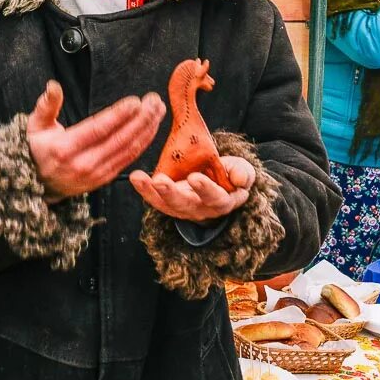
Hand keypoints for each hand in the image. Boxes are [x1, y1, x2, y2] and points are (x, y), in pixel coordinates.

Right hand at [28, 81, 165, 202]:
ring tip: (158, 110)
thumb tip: (53, 86)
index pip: (98, 129)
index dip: (119, 115)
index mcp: (65, 148)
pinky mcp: (104, 179)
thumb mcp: (36, 126)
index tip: (135, 101)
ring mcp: (95, 174)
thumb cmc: (38, 149)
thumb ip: (46, 105)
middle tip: (154, 101)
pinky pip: (129, 159)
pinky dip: (143, 142)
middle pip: (119, 139)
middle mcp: (83, 163)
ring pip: (128, 149)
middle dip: (141, 119)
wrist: (37, 184)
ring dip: (146, 128)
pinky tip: (152, 127)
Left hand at [129, 155, 255, 222]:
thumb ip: (243, 173)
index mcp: (222, 202)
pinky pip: (153, 198)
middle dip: (171, 193)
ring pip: (164, 204)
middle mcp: (199, 209)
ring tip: (138, 178)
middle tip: (160, 180)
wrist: (215, 179)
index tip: (195, 177)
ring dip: (150, 192)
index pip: (215, 198)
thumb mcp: (241, 171)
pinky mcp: (167, 202)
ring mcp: (181, 207)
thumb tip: (239, 179)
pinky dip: (143, 189)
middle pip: (184, 204)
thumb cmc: (229, 175)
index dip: (205, 189)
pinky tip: (136, 177)